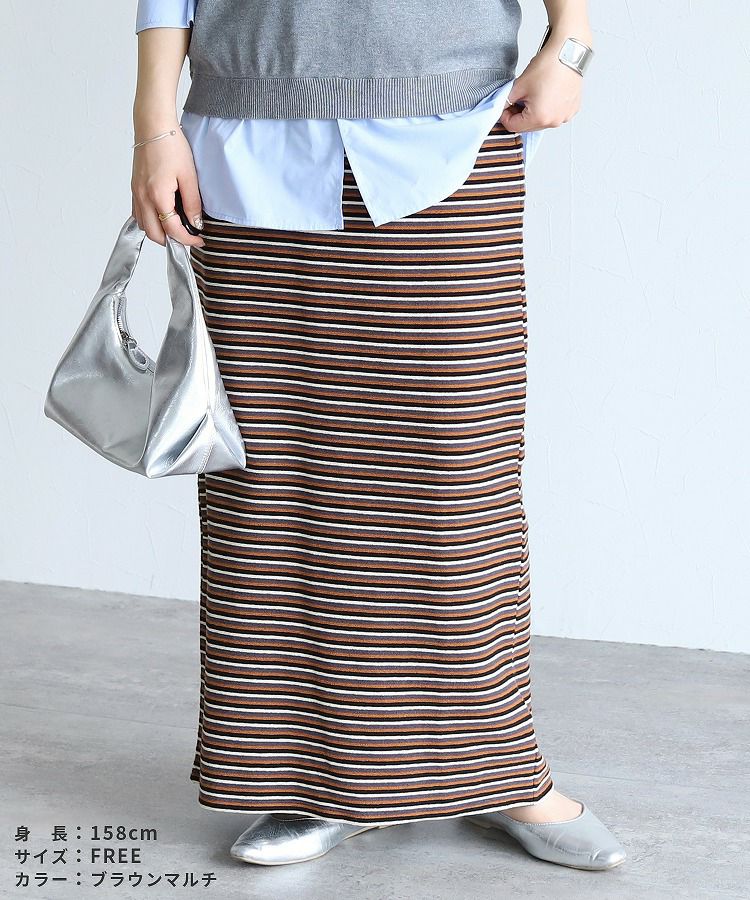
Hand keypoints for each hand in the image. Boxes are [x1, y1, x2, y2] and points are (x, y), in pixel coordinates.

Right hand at [130, 126, 204, 247]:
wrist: (153, 126)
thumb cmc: (171, 146)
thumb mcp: (189, 176)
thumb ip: (192, 203)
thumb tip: (195, 224)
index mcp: (157, 196)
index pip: (172, 230)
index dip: (188, 239)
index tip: (199, 239)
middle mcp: (143, 197)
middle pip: (154, 234)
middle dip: (171, 241)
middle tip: (188, 238)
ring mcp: (136, 193)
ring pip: (143, 226)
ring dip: (159, 232)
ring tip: (176, 228)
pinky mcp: (134, 188)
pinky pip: (138, 213)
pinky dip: (150, 221)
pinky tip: (163, 216)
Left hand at [499, 33, 588, 132]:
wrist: (569, 52)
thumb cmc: (548, 66)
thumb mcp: (519, 85)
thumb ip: (507, 101)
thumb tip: (503, 108)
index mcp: (539, 118)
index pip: (514, 127)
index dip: (505, 117)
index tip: (504, 106)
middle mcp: (554, 121)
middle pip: (528, 126)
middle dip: (520, 115)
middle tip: (518, 99)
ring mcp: (565, 116)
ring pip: (542, 121)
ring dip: (534, 112)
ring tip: (535, 94)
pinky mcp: (572, 110)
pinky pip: (555, 115)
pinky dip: (548, 108)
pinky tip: (547, 94)